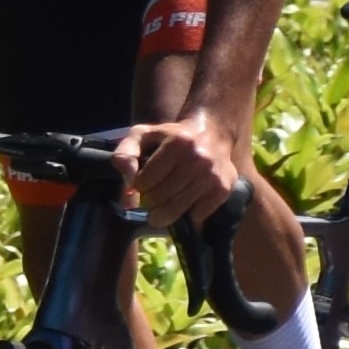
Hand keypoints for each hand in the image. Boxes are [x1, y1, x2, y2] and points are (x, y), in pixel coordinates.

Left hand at [117, 106, 248, 229]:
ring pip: (177, 209)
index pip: (145, 181)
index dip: (138, 186)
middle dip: (149, 201)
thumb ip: (126, 154)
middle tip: (150, 197)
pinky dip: (186, 214)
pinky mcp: (223, 189)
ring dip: (163, 212)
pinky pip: (196, 215)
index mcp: (178, 143)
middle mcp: (199, 158)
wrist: (211, 133)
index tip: (141, 183)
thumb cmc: (170, 137)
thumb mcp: (142, 135)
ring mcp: (213, 175)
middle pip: (159, 197)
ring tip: (161, 205)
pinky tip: (184, 202)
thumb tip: (128, 182)